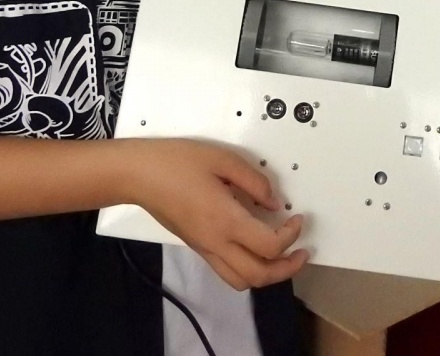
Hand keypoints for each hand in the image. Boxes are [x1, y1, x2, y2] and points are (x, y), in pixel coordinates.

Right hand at [123, 138, 307, 289]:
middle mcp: (216, 243)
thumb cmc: (177, 162)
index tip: (297, 218)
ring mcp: (204, 249)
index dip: (291, 236)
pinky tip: (254, 247)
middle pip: (258, 276)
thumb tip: (275, 202)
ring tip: (282, 256)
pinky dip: (247, 268)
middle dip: (287, 268)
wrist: (137, 175)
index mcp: (226, 221)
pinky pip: (226, 271)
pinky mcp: (196, 247)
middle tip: (302, 251)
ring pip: (241, 281)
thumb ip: (254, 182)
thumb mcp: (222, 160)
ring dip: (267, 274)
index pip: (269, 246)